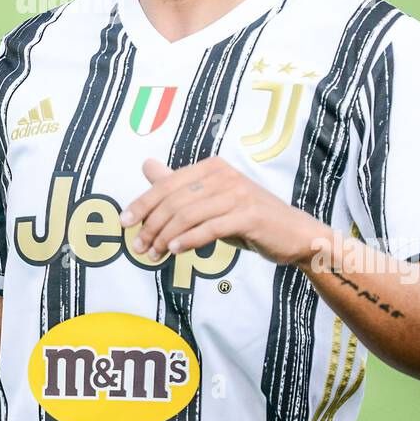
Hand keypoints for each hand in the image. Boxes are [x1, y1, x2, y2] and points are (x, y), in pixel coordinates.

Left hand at [119, 156, 324, 266]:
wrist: (295, 234)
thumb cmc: (249, 218)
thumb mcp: (213, 199)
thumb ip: (180, 186)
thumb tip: (147, 166)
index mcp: (212, 167)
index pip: (166, 184)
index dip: (142, 203)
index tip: (124, 223)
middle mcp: (224, 175)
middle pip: (173, 200)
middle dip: (150, 225)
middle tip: (139, 247)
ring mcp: (237, 194)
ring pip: (187, 215)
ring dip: (165, 237)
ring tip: (153, 255)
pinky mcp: (249, 216)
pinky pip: (209, 228)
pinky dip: (187, 240)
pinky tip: (174, 251)